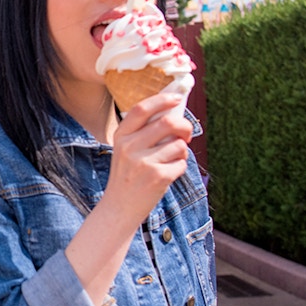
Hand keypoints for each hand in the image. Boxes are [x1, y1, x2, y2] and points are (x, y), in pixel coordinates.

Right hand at [104, 92, 192, 223]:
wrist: (119, 207)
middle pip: (168, 122)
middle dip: (184, 126)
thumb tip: (174, 114)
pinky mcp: (158, 177)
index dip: (161, 99)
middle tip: (186, 134)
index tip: (177, 98)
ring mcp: (143, 162)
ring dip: (182, 152)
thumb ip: (142, 133)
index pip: (141, 109)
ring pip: (179, 145)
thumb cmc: (127, 176)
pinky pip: (182, 163)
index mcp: (121, 136)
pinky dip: (180, 168)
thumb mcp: (125, 150)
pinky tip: (168, 174)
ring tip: (171, 161)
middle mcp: (130, 147)